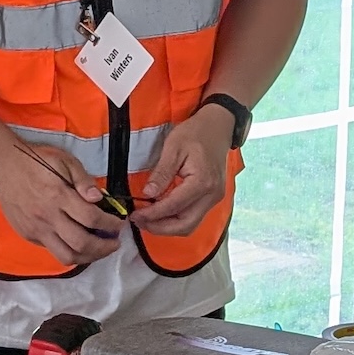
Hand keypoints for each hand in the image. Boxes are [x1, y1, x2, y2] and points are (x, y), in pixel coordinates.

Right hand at [0, 142, 124, 264]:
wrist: (2, 168)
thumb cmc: (36, 161)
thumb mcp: (64, 160)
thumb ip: (83, 180)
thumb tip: (98, 198)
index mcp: (58, 196)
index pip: (91, 218)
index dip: (111, 224)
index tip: (119, 223)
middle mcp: (48, 217)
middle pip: (82, 243)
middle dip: (104, 247)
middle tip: (115, 242)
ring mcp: (37, 230)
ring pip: (67, 255)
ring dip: (89, 256)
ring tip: (100, 250)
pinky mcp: (29, 235)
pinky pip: (53, 250)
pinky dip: (70, 251)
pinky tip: (79, 244)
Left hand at [134, 106, 236, 234]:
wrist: (218, 127)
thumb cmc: (196, 133)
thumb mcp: (173, 147)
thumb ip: (162, 173)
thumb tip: (148, 195)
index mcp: (202, 182)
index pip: (173, 206)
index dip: (152, 214)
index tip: (135, 215)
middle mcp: (211, 195)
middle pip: (185, 225)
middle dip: (160, 228)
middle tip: (140, 221)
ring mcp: (214, 198)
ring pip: (190, 225)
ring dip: (168, 227)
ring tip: (148, 220)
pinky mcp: (212, 198)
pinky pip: (193, 217)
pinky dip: (176, 220)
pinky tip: (162, 213)